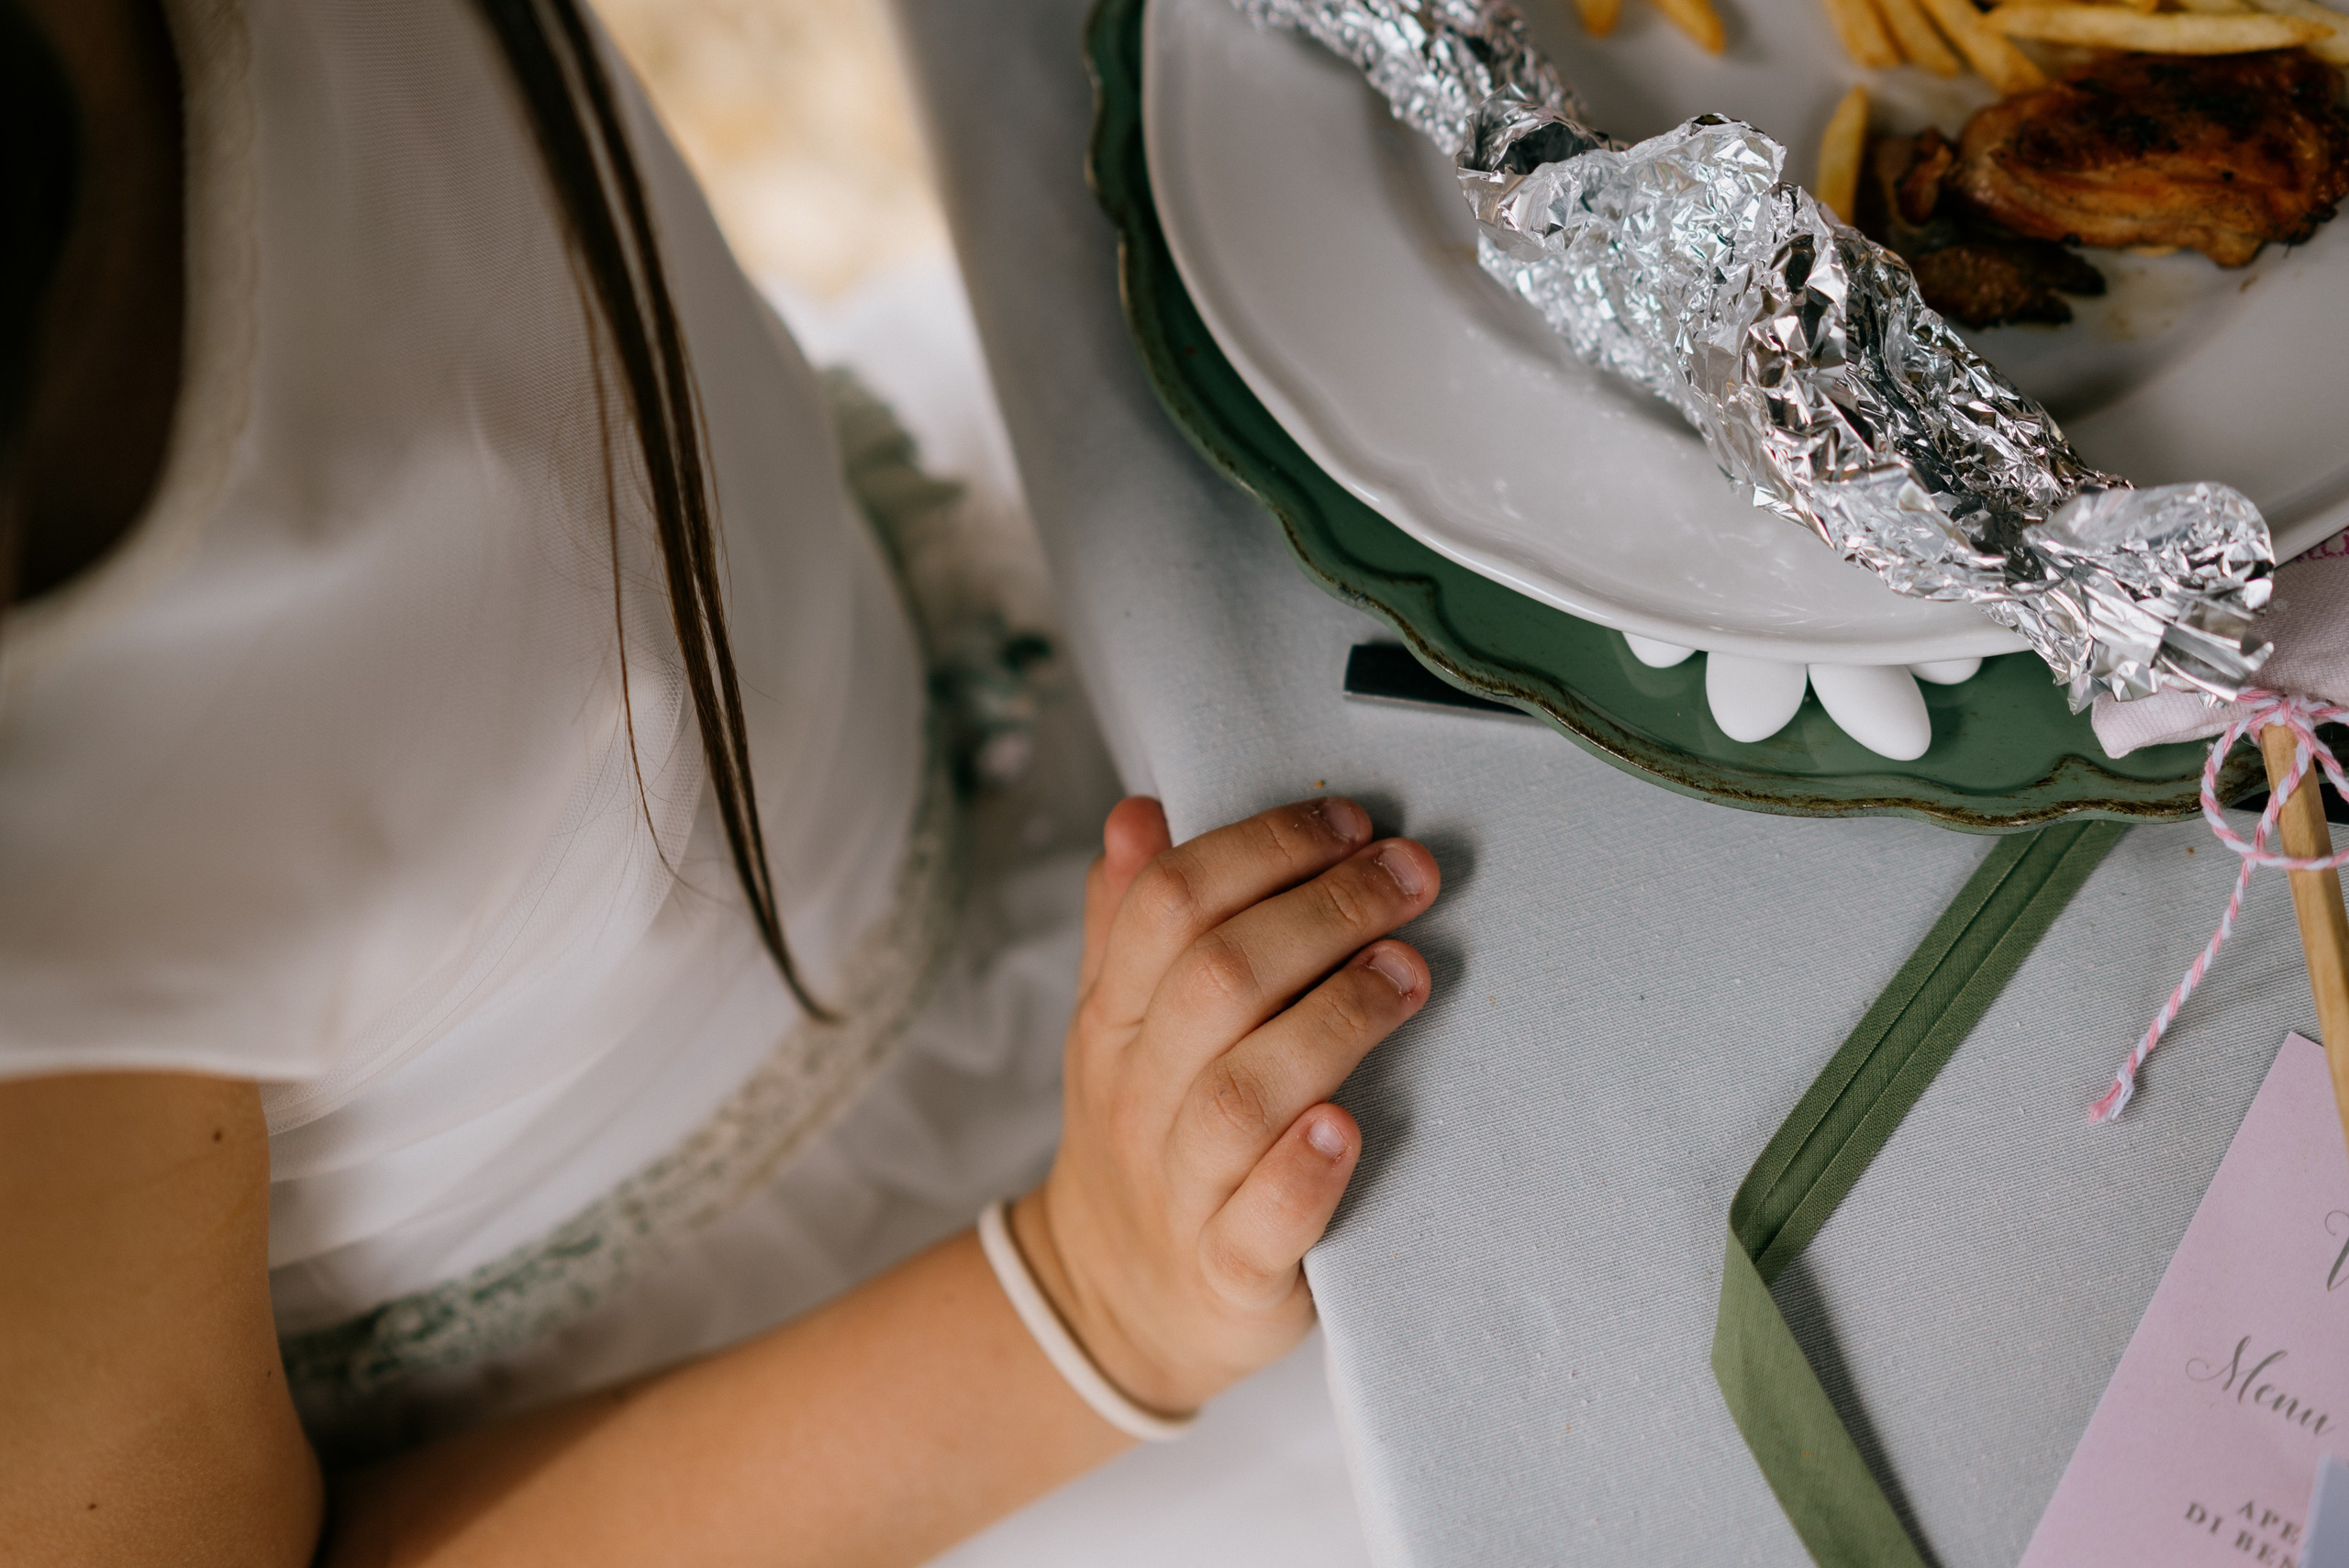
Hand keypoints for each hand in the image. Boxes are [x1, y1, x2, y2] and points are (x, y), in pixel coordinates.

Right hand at [1012, 796, 1438, 1416]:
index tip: (1351, 822)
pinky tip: (1346, 1127)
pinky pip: (1258, 1226)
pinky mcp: (1230, 1276)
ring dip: (1331, 1022)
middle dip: (1322, 913)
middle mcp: (1136, 1096)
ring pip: (1238, 1095)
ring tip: (1408, 974)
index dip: (1262, 850)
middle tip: (1409, 877)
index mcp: (1112, 1020)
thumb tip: (1139, 811)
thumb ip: (1129, 921)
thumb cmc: (1146, 1139)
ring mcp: (1178, 1189)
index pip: (1168, 905)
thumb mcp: (1117, 1026)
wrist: (1114, 1303)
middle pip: (1215, 982)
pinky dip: (1302, 1174)